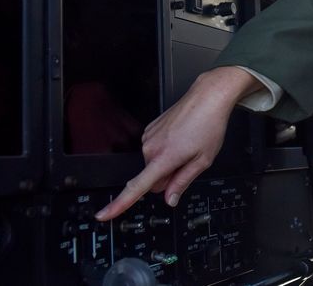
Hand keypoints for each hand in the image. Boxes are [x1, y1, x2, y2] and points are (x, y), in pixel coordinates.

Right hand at [94, 66, 262, 220]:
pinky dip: (167, 149)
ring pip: (154, 164)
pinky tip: (181, 137)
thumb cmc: (209, 125)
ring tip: (187, 145)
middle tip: (188, 160)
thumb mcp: (203, 160)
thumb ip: (183, 182)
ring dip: (168, 161)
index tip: (103, 215)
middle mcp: (150, 148)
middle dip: (169, 176)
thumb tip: (170, 199)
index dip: (118, 204)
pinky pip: (155, 150)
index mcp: (163, 158)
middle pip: (153, 178)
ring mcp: (148, 137)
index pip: (136, 187)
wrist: (208, 97)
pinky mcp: (149, 129)